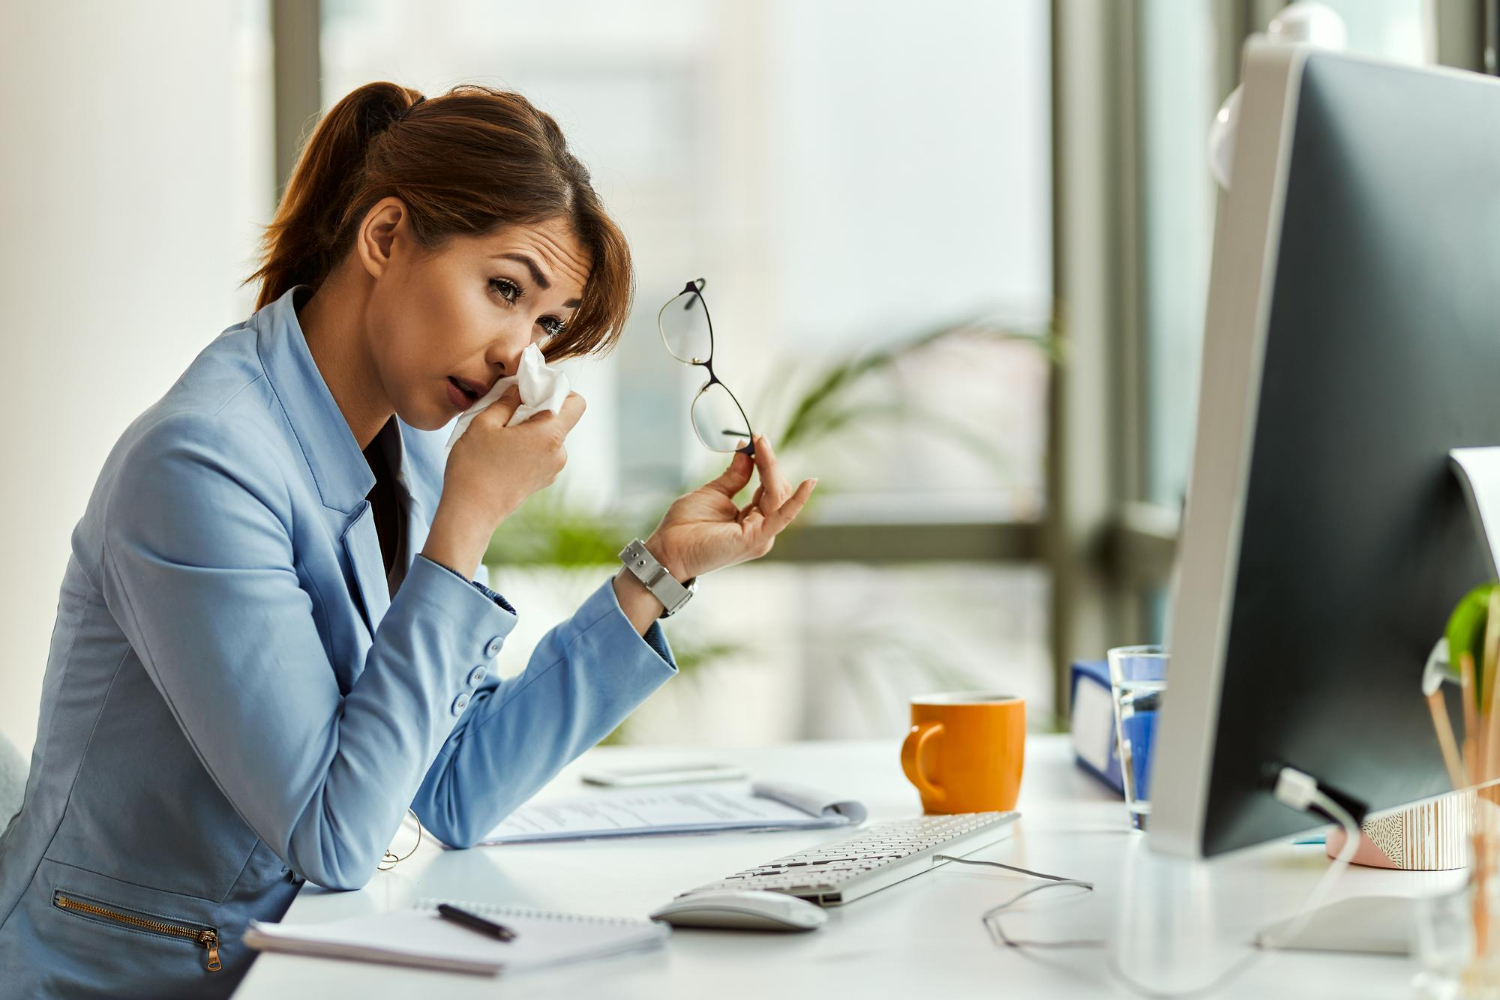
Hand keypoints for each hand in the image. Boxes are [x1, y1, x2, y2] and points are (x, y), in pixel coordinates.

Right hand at [423, 386, 584, 577]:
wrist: (470, 512)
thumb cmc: (474, 466)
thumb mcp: (484, 422)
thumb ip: (507, 400)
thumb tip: (520, 387)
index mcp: (550, 435)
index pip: (576, 402)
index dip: (558, 390)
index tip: (532, 389)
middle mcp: (559, 453)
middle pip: (561, 419)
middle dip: (539, 408)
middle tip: (508, 409)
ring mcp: (552, 469)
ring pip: (549, 436)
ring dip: (530, 428)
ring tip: (501, 433)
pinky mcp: (542, 481)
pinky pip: (542, 452)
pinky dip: (528, 445)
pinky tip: (503, 450)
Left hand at [645, 434, 816, 581]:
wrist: (667, 548)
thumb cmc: (685, 526)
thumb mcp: (714, 493)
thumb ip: (735, 476)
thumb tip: (747, 451)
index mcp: (752, 520)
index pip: (769, 487)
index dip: (766, 462)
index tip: (758, 439)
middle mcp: (761, 529)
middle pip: (777, 490)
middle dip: (769, 462)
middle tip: (758, 438)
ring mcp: (761, 536)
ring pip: (777, 496)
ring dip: (771, 468)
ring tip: (761, 445)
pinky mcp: (756, 539)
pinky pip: (782, 517)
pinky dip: (797, 501)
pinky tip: (809, 483)